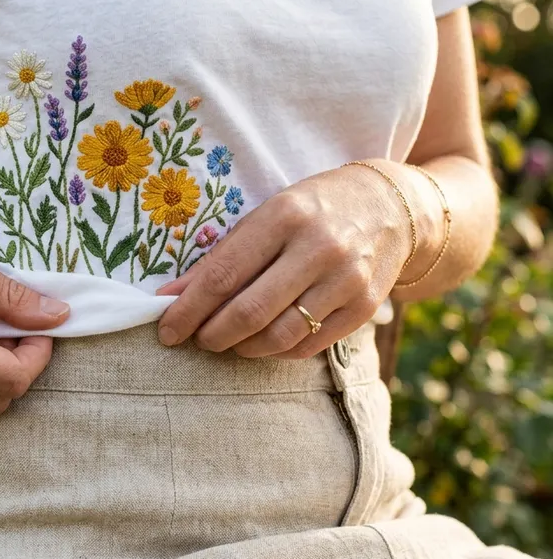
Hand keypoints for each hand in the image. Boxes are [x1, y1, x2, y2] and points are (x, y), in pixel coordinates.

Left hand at [155, 160, 440, 358]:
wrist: (391, 208)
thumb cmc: (312, 210)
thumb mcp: (265, 216)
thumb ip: (220, 257)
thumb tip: (171, 297)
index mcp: (285, 216)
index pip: (224, 274)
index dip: (189, 309)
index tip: (166, 330)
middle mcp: (319, 247)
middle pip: (250, 311)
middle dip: (213, 335)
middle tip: (197, 340)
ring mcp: (347, 279)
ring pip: (279, 336)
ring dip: (243, 348)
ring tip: (228, 342)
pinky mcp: (364, 307)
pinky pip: (309, 345)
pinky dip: (277, 351)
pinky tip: (263, 342)